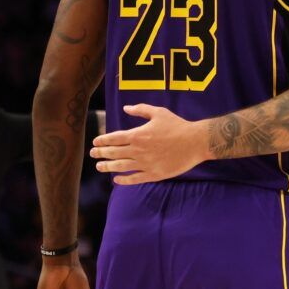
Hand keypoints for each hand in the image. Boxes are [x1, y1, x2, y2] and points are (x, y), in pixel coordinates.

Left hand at [91, 105, 206, 184]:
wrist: (195, 142)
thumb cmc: (177, 126)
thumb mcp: (158, 112)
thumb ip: (140, 109)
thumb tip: (125, 108)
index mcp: (138, 135)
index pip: (114, 138)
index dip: (102, 140)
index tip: (95, 142)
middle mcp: (138, 150)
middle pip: (113, 153)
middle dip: (101, 153)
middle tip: (93, 154)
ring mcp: (145, 163)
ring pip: (120, 167)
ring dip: (107, 167)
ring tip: (99, 167)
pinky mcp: (153, 174)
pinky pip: (134, 178)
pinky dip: (124, 180)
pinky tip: (116, 180)